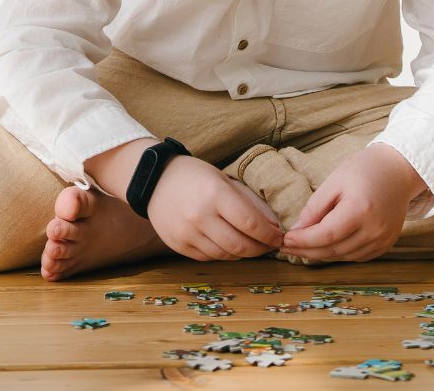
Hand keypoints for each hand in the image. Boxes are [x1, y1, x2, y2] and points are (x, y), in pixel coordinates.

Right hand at [145, 156, 285, 260]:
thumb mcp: (224, 179)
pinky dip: (223, 254)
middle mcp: (200, 216)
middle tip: (268, 246)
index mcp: (215, 194)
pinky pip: (208, 257)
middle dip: (260, 249)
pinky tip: (228, 245)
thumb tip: (273, 226)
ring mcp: (187, 233)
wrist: (155, 180)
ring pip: (225, 255)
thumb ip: (249, 203)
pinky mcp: (178, 245)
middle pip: (240, 245)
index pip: (250, 223)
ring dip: (243, 253)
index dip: (269, 235)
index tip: (278, 237)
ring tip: (251, 246)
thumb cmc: (195, 176)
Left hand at [277, 142, 424, 262]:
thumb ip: (314, 208)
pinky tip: (325, 247)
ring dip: (321, 255)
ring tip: (302, 248)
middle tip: (287, 248)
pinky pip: (357, 257)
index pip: (325, 235)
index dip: (302, 241)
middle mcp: (374, 230)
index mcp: (360, 210)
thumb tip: (296, 231)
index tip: (284, 240)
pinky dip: (339, 254)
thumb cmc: (364, 170)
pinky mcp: (387, 244)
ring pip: (344, 257)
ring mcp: (383, 239)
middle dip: (307, 251)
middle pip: (333, 250)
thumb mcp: (334, 181)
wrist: (398, 170)